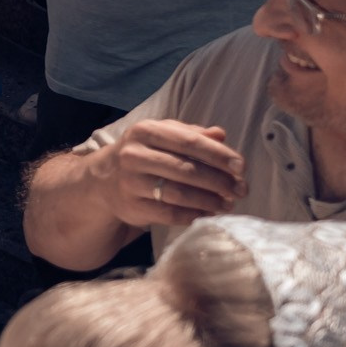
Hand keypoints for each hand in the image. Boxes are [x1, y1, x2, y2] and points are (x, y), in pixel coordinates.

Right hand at [90, 120, 246, 227]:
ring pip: (180, 194)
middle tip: (241, 190)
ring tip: (229, 204)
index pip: (189, 141)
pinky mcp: (132, 206)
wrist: (103, 181)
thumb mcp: (162, 136)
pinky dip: (194, 215)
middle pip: (187, 169)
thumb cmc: (143, 155)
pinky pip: (170, 214)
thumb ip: (191, 134)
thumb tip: (221, 134)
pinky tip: (209, 214)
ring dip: (210, 201)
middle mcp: (134, 154)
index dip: (219, 155)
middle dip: (220, 181)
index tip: (242, 167)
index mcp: (145, 131)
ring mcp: (131, 182)